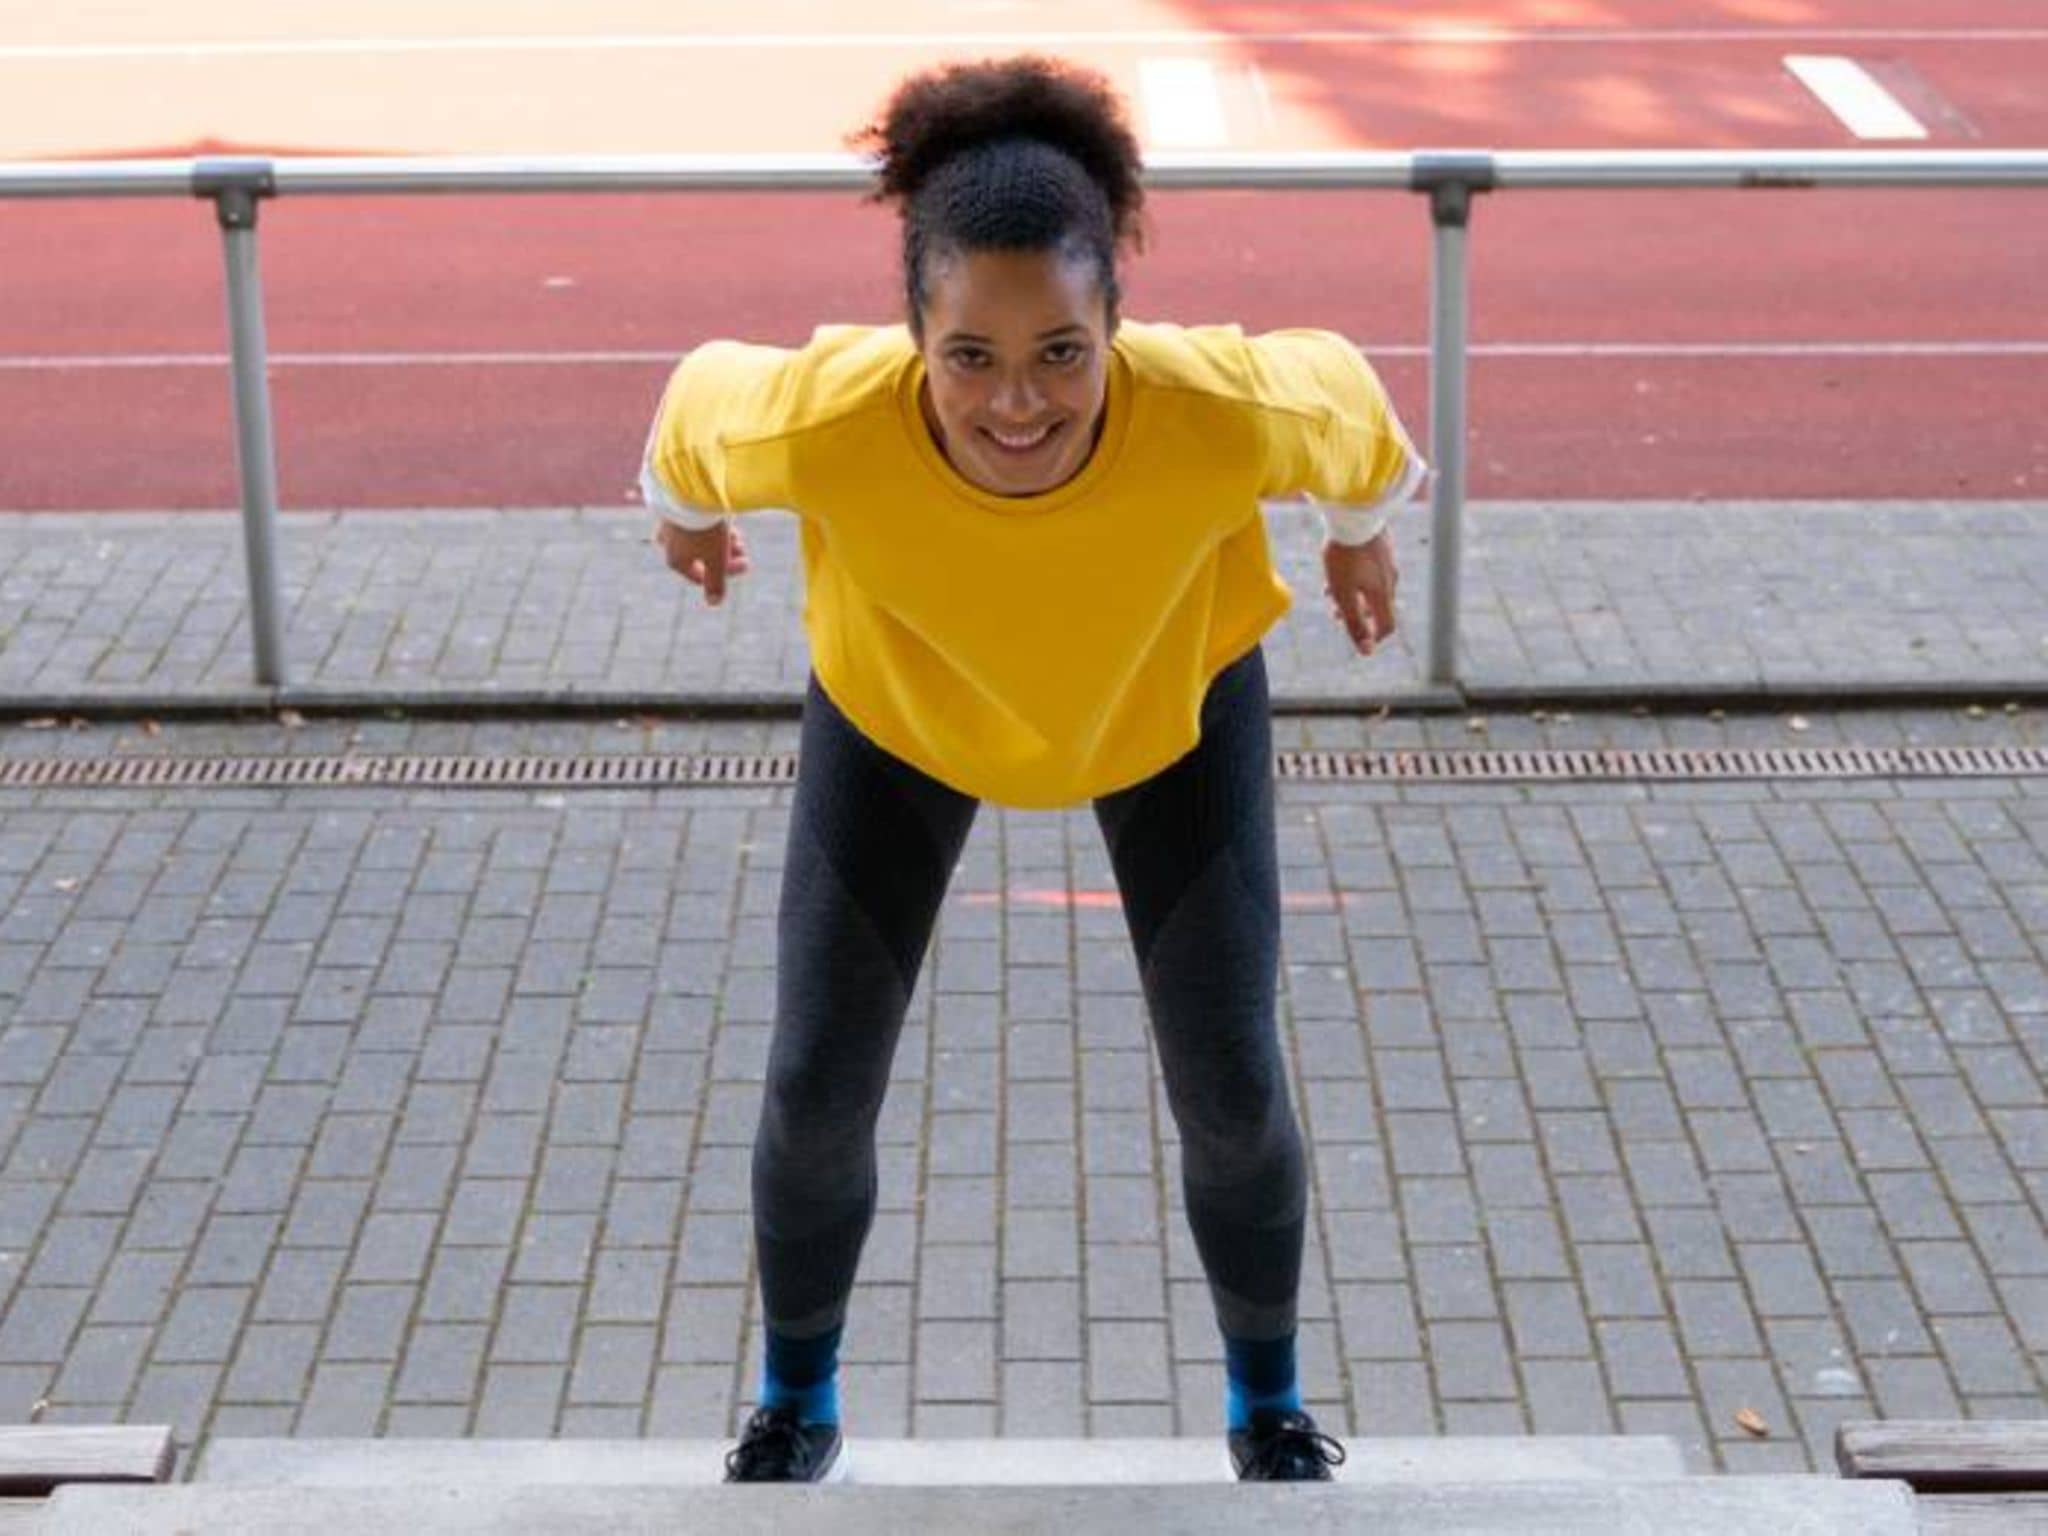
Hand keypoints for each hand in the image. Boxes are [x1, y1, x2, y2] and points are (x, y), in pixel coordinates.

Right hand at [652, 517, 749, 605]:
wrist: (689, 488)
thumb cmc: (703, 528)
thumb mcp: (716, 557)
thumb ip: (716, 582)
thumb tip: (714, 603)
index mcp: (675, 561)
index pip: (701, 576)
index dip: (727, 574)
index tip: (746, 563)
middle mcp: (668, 545)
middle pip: (701, 557)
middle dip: (725, 555)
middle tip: (742, 547)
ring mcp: (669, 526)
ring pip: (699, 539)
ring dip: (720, 540)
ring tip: (736, 532)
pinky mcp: (674, 508)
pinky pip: (695, 522)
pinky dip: (711, 525)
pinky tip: (725, 517)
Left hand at [1322, 530, 1396, 655]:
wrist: (1353, 511)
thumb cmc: (1345, 554)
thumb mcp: (1343, 593)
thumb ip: (1354, 623)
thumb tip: (1366, 652)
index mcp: (1383, 593)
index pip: (1387, 626)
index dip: (1373, 638)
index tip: (1357, 640)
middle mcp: (1390, 579)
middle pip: (1376, 607)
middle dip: (1356, 615)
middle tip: (1335, 613)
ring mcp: (1386, 561)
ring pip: (1370, 587)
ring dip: (1351, 595)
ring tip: (1329, 590)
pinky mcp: (1380, 546)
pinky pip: (1369, 570)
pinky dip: (1354, 578)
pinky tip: (1335, 569)